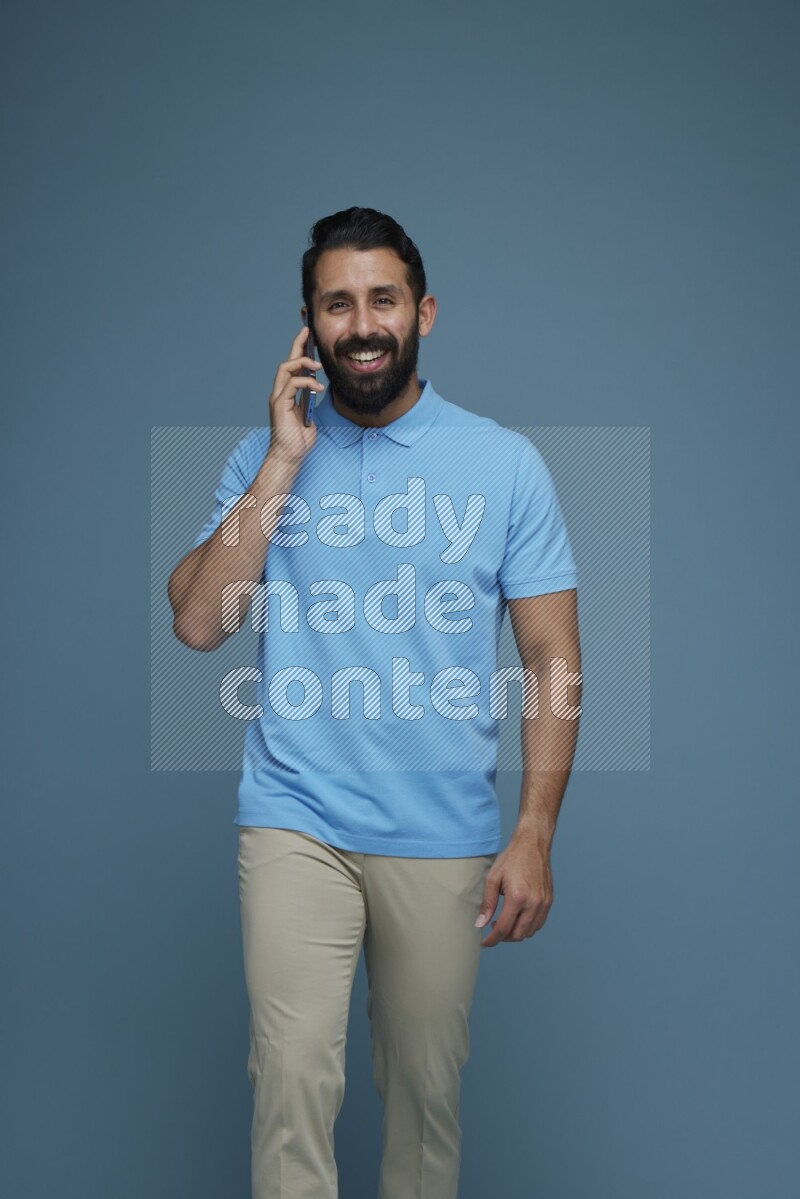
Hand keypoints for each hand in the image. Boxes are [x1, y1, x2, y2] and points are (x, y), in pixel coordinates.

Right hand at [267, 326, 324, 467]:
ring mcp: (278, 398)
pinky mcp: (279, 404)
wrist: (289, 456)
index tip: (307, 336)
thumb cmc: (298, 441)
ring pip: (286, 369)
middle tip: (308, 332)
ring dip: (303, 363)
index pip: (292, 368)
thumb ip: (309, 402)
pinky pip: (292, 384)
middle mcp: (279, 393)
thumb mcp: (309, 416)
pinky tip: (317, 387)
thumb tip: (317, 390)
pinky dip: (306, 382)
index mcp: (287, 394)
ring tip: (318, 366)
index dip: (299, 350)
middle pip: (287, 362)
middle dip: (297, 345)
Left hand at [475, 833, 553, 947]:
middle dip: (503, 938)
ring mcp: (544, 903)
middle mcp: (534, 903)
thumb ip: (487, 903)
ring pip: (530, 932)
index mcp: (518, 897)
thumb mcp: (493, 879)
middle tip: (493, 930)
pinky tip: (518, 918)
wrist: (532, 844)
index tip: (484, 943)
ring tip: (505, 923)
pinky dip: (527, 926)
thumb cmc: (512, 858)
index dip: (492, 939)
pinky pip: (539, 923)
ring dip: (516, 933)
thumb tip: (481, 923)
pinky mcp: (549, 901)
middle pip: (518, 935)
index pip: (504, 929)